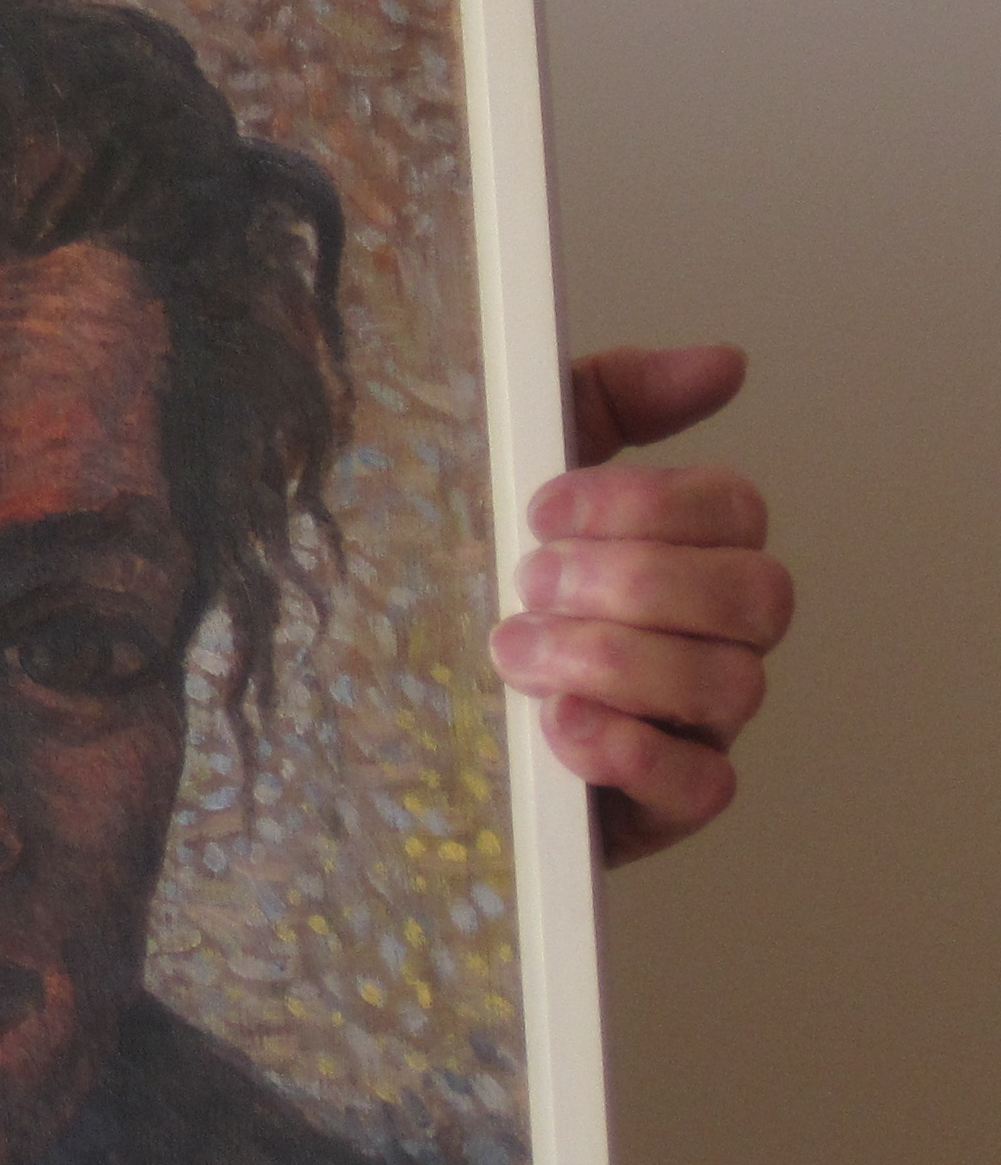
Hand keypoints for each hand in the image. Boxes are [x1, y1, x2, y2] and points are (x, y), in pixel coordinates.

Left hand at [490, 345, 791, 865]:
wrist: (410, 702)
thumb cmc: (489, 573)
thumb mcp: (528, 464)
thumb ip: (615, 399)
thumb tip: (723, 361)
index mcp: (694, 551)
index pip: (737, 509)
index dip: (643, 503)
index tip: (539, 509)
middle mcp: (717, 635)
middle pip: (755, 595)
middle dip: (632, 581)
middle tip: (527, 582)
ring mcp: (701, 722)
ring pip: (728, 684)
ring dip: (613, 660)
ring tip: (516, 652)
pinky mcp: (665, 803)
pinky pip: (703, 788)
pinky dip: (632, 753)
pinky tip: (561, 725)